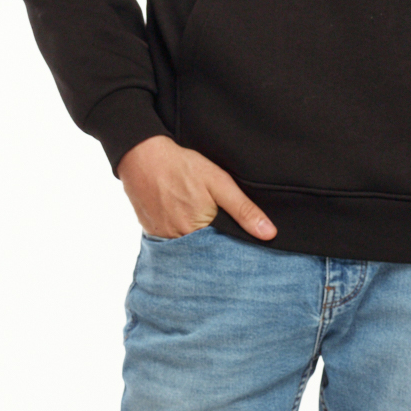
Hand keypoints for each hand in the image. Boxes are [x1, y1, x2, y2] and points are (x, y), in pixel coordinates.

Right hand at [116, 136, 276, 241]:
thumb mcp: (219, 183)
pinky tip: (184, 222)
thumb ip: (244, 210)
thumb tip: (268, 234)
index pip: (222, 253)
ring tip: (201, 226)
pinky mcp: (151, 233)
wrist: (142, 156)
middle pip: (204, 255)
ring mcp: (162, 238)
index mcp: (197, 232)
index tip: (242, 250)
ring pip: (188, 250)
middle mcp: (177, 241)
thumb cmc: (182, 166)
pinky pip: (171, 243)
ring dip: (197, 245)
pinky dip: (180, 238)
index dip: (233, 251)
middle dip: (215, 250)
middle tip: (219, 233)